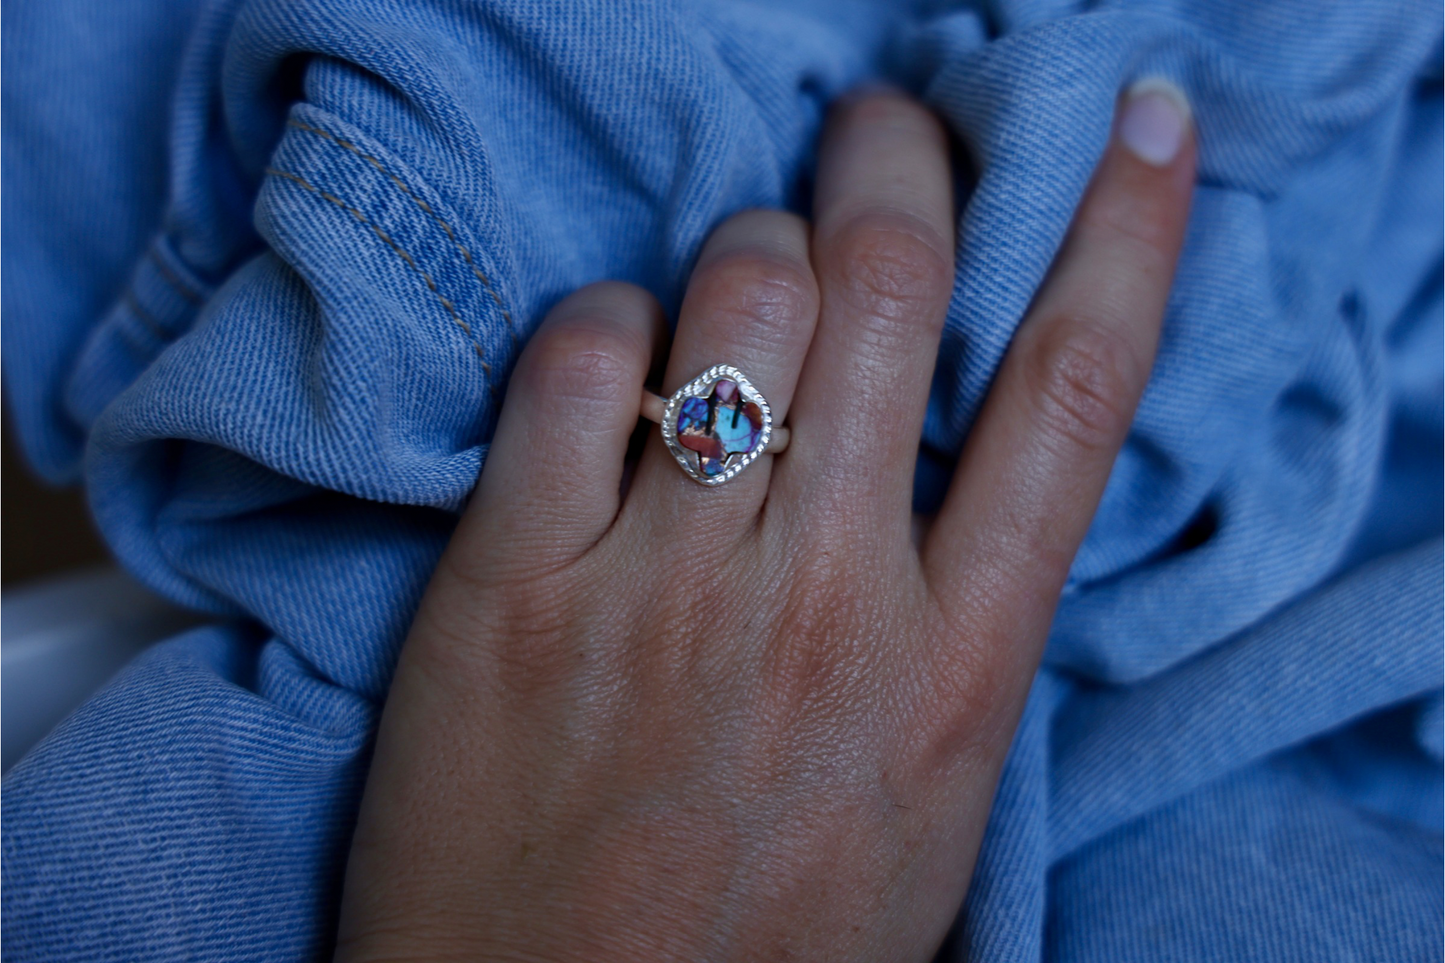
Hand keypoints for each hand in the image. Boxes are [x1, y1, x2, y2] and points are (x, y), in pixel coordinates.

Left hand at [335, 84, 1193, 961]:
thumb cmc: (752, 944)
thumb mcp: (924, 805)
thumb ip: (957, 632)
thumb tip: (962, 465)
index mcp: (953, 669)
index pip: (1074, 396)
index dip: (1127, 230)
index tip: (1138, 128)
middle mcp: (823, 604)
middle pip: (893, 288)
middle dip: (896, 164)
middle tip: (877, 133)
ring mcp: (662, 586)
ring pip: (740, 292)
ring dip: (751, 243)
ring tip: (737, 282)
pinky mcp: (511, 582)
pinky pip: (574, 359)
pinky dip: (603, 323)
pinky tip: (609, 370)